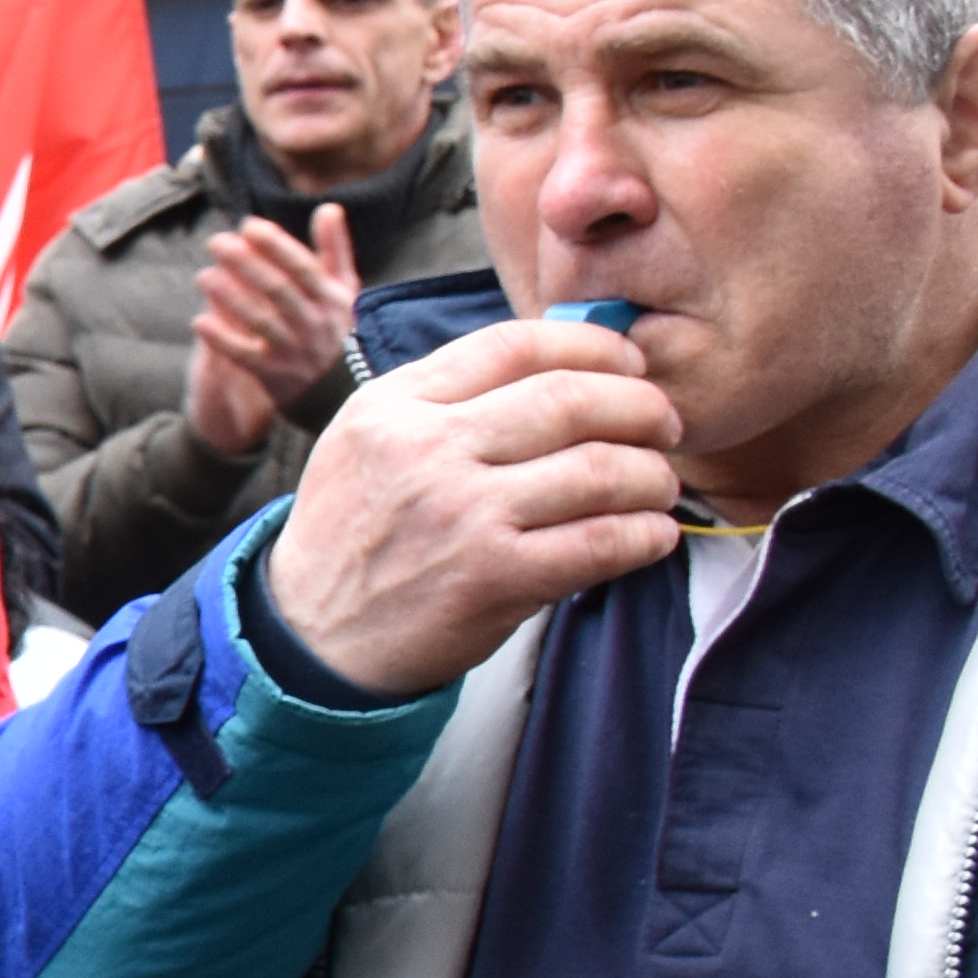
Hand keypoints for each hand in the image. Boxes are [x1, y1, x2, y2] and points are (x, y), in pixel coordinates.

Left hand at [184, 214, 363, 457]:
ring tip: (202, 276)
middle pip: (278, 290)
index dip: (276, 245)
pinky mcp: (274, 375)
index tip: (248, 225)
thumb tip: (328, 207)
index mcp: (332, 299)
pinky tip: (198, 321)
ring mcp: (295, 352)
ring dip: (229, 297)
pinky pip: (245, 356)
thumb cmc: (334, 326)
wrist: (340, 389)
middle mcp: (315, 324)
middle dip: (246, 263)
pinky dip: (222, 339)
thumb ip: (334, 248)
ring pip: (260, 321)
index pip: (303, 267)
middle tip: (215, 242)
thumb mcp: (343, 288)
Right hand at [261, 319, 681, 695]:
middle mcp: (427, 450)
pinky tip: (651, 534)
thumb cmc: (356, 531)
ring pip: (602, 469)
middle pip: (572, 399)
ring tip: (657, 485)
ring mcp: (462, 514)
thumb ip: (444, 397)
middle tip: (665, 424)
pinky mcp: (494, 577)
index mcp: (395, 404)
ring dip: (654, 476)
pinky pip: (603, 542)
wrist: (312, 632)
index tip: (629, 364)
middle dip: (643, 407)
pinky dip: (646, 535)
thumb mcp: (367, 438)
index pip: (516, 345)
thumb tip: (561, 364)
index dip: (594, 346)